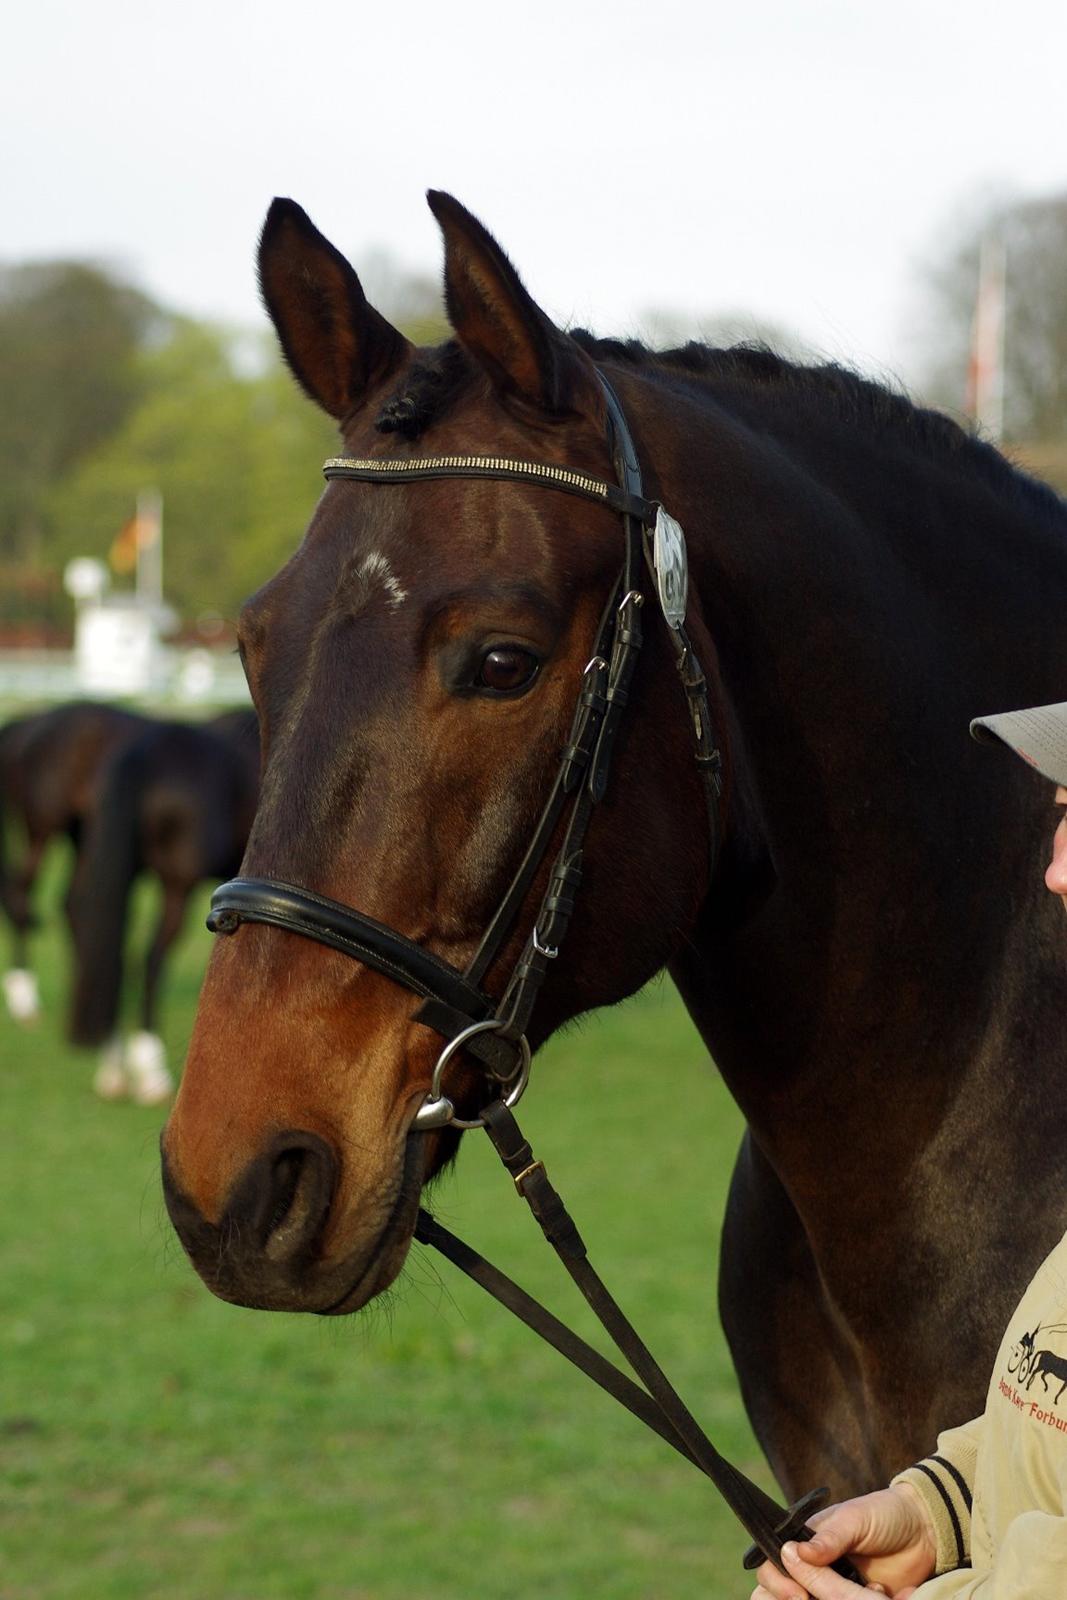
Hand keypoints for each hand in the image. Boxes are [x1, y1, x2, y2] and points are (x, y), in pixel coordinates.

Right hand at [748, 1483, 937, 1599]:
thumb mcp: (856, 1519)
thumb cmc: (885, 1515)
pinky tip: (879, 1595)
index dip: (778, 1584)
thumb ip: (828, 1537)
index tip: (799, 1594)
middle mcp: (814, 1570)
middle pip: (780, 1595)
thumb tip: (794, 1551)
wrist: (926, 1534)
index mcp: (804, 1543)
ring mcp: (834, 1590)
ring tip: (862, 1594)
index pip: (772, 1567)